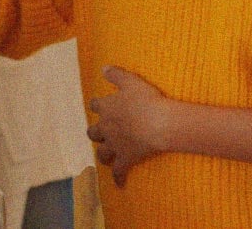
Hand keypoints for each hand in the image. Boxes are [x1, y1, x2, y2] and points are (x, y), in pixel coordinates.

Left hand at [87, 65, 174, 187]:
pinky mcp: (125, 159)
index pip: (96, 105)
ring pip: (102, 152)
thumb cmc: (146, 100)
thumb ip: (116, 74)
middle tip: (101, 133)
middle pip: (93, 131)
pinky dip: (119, 178)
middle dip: (96, 132)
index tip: (100, 105)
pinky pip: (119, 171)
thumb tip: (103, 68)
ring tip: (106, 157)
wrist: (157, 123)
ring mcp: (114, 144)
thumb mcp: (131, 81)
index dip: (98, 105)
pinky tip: (120, 184)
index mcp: (107, 107)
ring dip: (104, 154)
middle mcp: (106, 127)